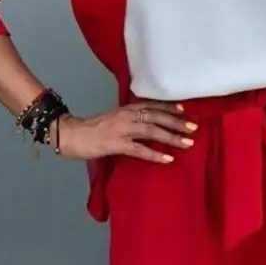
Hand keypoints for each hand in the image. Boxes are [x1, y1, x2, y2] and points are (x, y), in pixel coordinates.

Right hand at [55, 102, 196, 163]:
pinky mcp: (116, 144)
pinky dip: (155, 154)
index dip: (169, 107)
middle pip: (157, 116)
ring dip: (172, 137)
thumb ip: (130, 118)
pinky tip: (168, 159)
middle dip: (177, 122)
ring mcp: (122, 129)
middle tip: (194, 128)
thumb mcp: (115, 118)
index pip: (152, 105)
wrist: (71, 134)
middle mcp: (127, 116)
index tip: (185, 110)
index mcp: (126, 108)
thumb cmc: (93, 129)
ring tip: (188, 143)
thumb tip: (148, 123)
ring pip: (152, 131)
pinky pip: (140, 149)